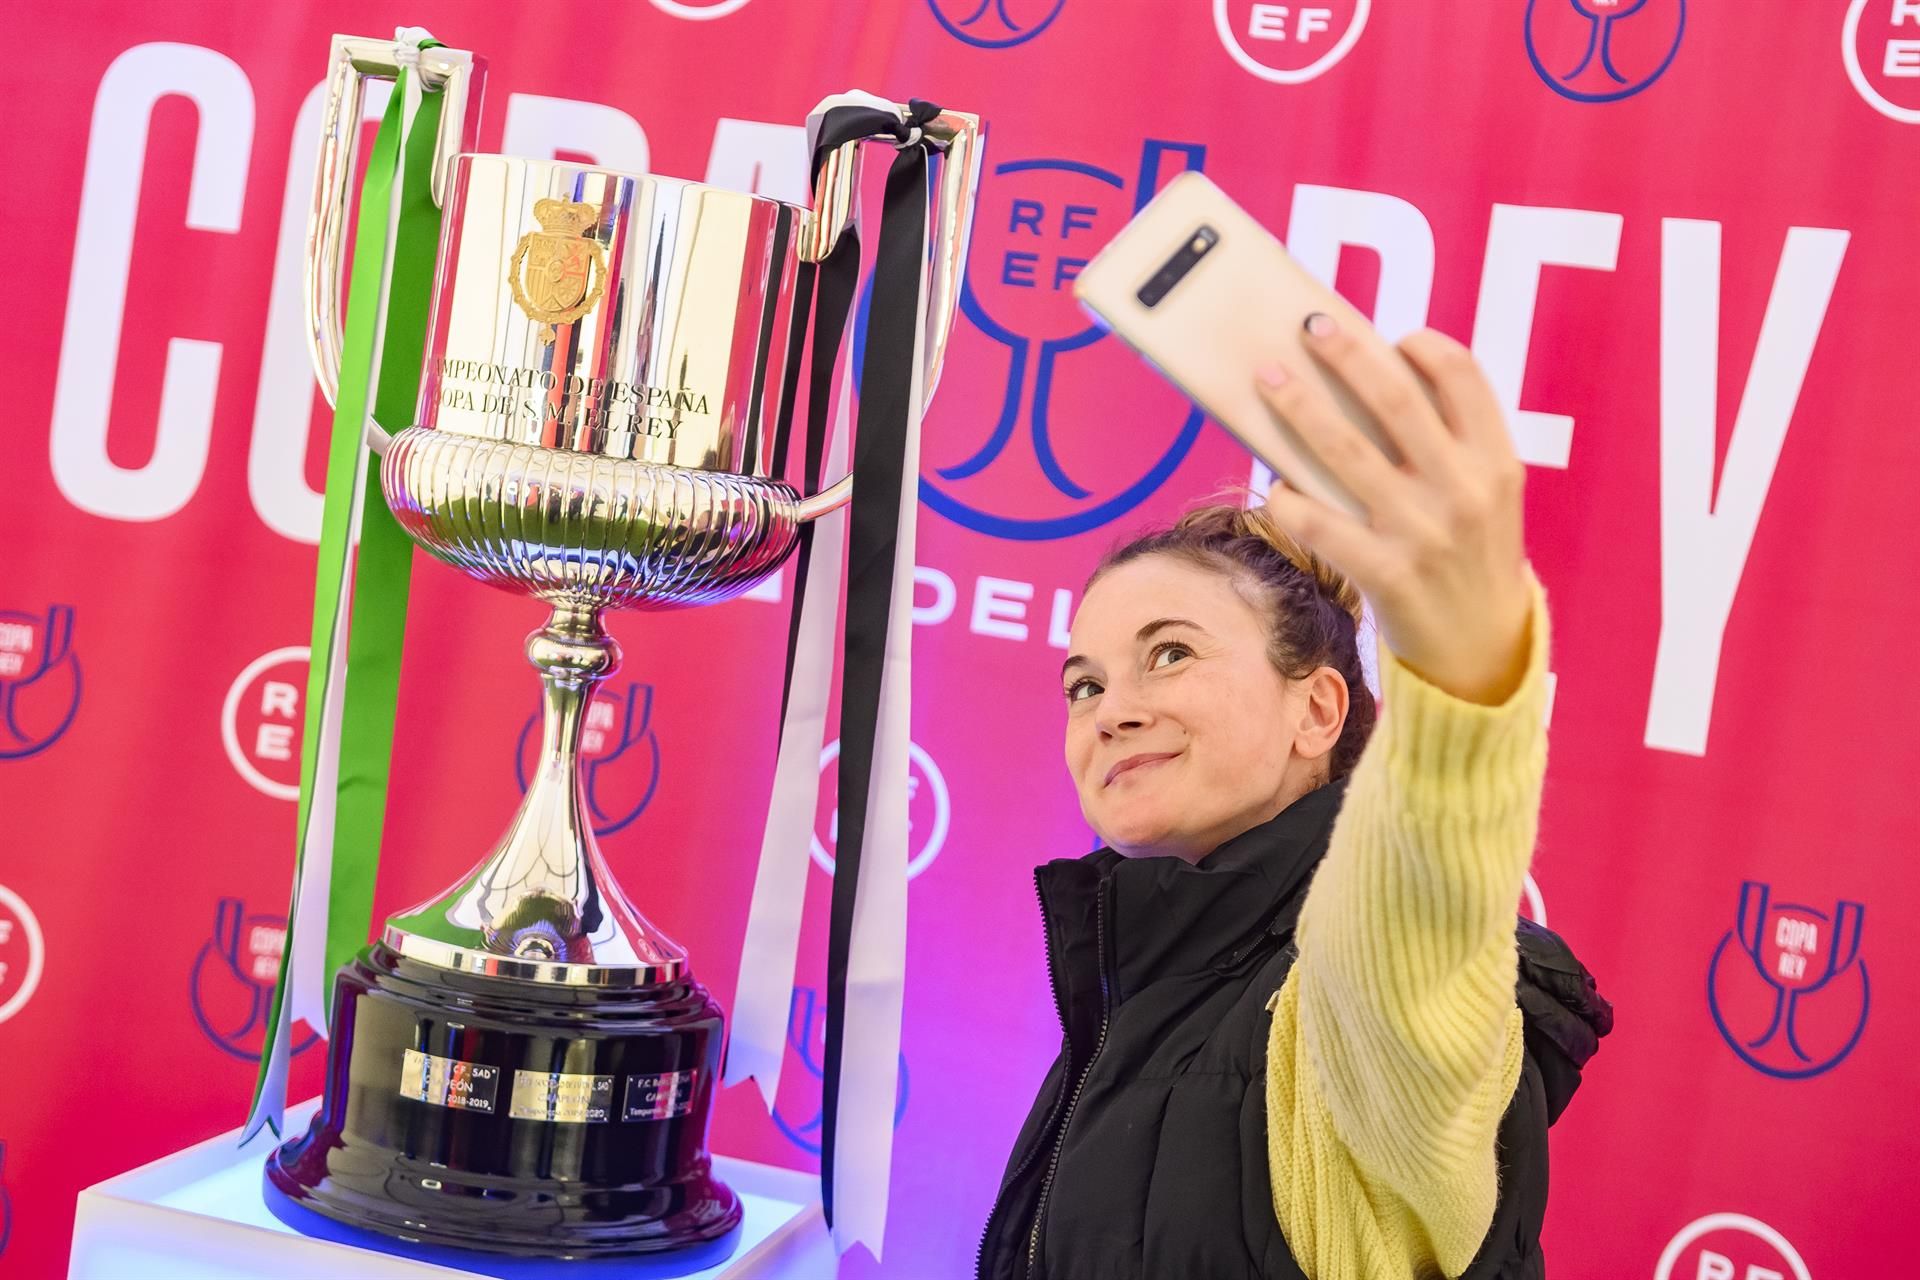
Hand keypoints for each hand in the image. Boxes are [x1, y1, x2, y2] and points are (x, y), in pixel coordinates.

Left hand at [1256, 315, 1532, 705]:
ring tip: (1267, 379)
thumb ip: (1445, 447)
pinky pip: (1322, 524)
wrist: (1483, 650)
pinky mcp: (1387, 573)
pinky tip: (1273, 486)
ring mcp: (1424, 531)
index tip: (1391, 336)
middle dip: (1346, 354)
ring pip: (1345, 451)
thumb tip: (1365, 386)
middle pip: (1394, 399)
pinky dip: (1290, 500)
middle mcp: (1464, 489)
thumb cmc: (1470, 559)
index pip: (1464, 377)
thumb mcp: (1483, 498)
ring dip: (1299, 407)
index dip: (1424, 346)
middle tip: (1309, 327)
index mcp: (1496, 461)